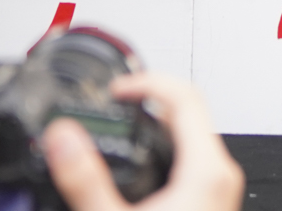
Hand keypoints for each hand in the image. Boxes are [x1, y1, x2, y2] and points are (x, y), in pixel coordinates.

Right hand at [43, 72, 243, 210]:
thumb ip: (85, 179)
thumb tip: (62, 138)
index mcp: (206, 171)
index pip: (184, 96)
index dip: (145, 82)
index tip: (114, 90)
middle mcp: (219, 177)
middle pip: (189, 113)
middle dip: (147, 103)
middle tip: (111, 105)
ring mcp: (218, 194)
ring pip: (190, 140)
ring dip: (154, 130)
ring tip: (118, 130)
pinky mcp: (209, 208)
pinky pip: (188, 165)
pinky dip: (160, 156)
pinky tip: (133, 171)